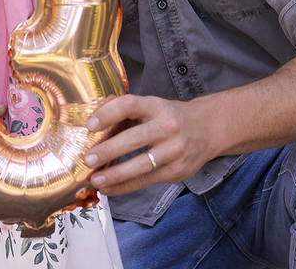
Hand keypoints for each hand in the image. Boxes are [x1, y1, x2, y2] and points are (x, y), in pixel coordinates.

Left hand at [82, 94, 215, 196]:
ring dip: (114, 174)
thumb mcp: (150, 106)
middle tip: (88, 159)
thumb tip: (93, 121)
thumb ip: (123, 111)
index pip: (129, 105)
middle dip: (108, 151)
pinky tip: (108, 188)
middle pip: (134, 139)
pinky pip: (146, 181)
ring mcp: (173, 150)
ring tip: (95, 180)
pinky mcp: (176, 171)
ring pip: (140, 165)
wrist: (207, 129)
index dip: (108, 114)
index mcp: (155, 106)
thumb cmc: (169, 117)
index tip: (90, 125)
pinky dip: (124, 187)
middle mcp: (166, 127)